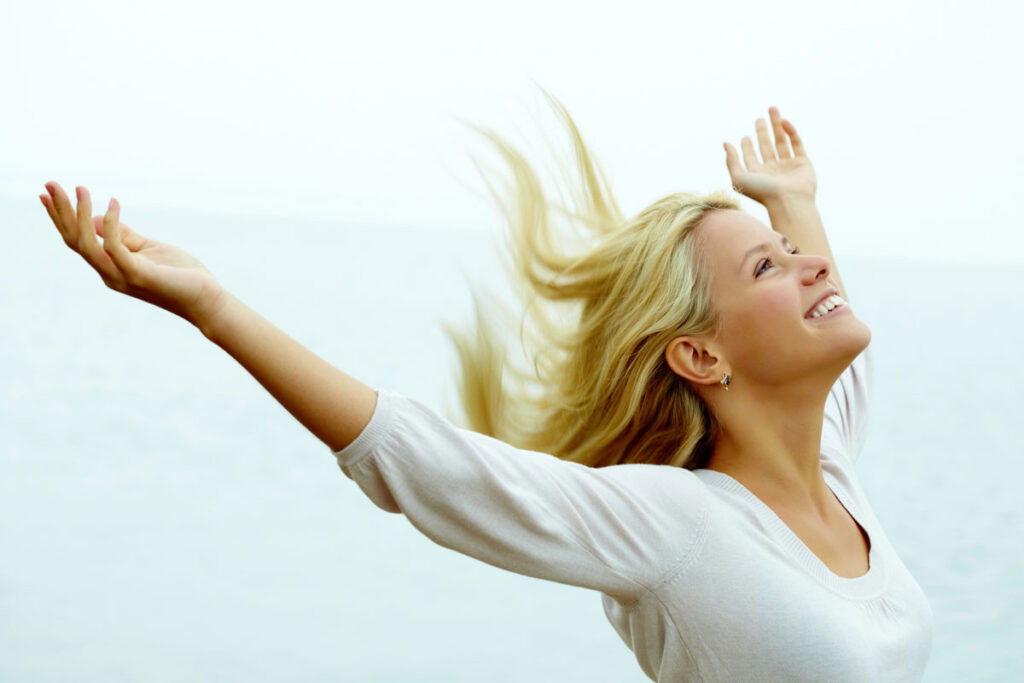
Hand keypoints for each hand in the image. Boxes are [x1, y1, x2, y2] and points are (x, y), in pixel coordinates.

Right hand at [39, 181, 227, 328]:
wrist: (206, 299)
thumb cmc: (180, 274)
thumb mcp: (148, 248)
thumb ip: (124, 235)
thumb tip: (97, 218)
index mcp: (110, 267)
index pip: (77, 241)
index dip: (61, 218)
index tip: (47, 193)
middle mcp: (109, 273)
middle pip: (74, 240)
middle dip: (61, 211)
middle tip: (50, 183)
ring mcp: (121, 276)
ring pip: (87, 244)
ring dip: (79, 215)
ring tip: (80, 188)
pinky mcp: (138, 275)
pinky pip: (114, 247)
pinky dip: (111, 224)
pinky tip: (114, 202)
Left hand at [723, 106, 815, 204]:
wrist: (789, 202)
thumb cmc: (762, 192)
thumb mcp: (739, 177)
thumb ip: (731, 160)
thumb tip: (725, 143)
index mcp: (757, 175)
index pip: (750, 157)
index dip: (746, 147)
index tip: (745, 137)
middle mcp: (772, 171)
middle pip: (766, 147)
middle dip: (762, 132)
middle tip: (759, 118)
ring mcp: (788, 166)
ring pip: (781, 141)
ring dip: (777, 125)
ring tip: (773, 109)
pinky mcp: (803, 163)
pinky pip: (796, 144)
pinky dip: (791, 132)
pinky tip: (783, 121)